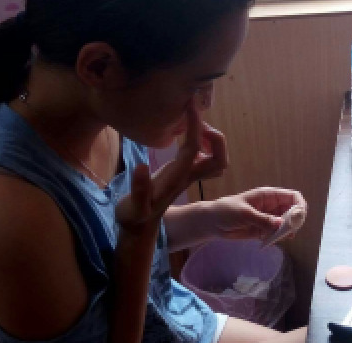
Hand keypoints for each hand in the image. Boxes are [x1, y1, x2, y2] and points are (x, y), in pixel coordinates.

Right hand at [116, 101, 222, 231]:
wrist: (138, 228)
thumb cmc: (133, 217)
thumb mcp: (132, 206)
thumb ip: (138, 189)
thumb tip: (141, 167)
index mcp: (177, 178)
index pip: (195, 147)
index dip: (196, 125)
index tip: (190, 104)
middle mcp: (188, 176)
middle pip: (219, 158)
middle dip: (215, 137)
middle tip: (197, 121)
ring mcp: (187, 176)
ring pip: (214, 159)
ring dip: (210, 139)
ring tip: (193, 124)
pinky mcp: (182, 174)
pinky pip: (202, 157)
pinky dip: (201, 143)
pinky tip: (185, 134)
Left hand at [208, 187, 307, 240]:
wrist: (211, 223)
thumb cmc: (226, 211)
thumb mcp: (244, 213)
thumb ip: (263, 219)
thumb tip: (281, 224)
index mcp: (268, 196)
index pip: (293, 196)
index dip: (299, 205)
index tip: (298, 218)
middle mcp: (271, 206)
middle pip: (292, 212)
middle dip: (294, 222)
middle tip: (288, 232)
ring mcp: (268, 219)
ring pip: (286, 225)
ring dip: (286, 232)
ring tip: (279, 238)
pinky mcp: (263, 230)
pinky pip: (276, 234)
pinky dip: (277, 238)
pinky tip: (269, 241)